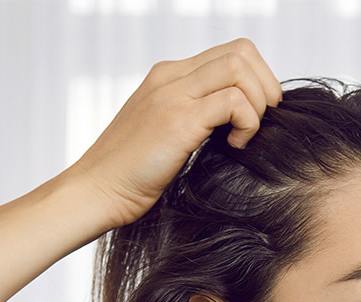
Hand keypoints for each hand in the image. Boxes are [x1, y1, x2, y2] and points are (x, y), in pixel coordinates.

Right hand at [68, 38, 282, 229]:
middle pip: (241, 51)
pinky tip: (234, 147)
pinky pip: (233, 101)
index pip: (230, 52)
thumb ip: (194, 115)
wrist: (95, 191)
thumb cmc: (131, 174)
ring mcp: (173, 95)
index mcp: (169, 76)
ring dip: (257, 103)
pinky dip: (247, 123)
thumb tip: (238, 121)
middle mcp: (170, 76)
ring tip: (245, 136)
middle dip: (265, 86)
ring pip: (239, 67)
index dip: (257, 79)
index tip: (257, 114)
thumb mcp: (165, 133)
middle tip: (263, 122)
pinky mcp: (178, 120)